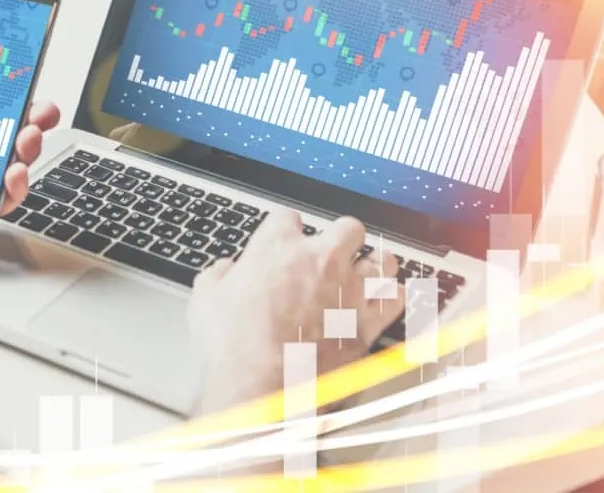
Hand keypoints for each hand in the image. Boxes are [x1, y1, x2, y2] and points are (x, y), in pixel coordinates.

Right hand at [188, 209, 403, 414]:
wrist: (262, 386)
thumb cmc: (234, 346)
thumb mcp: (206, 300)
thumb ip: (218, 276)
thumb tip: (224, 271)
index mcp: (277, 247)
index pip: (289, 217)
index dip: (286, 230)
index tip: (283, 242)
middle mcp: (319, 260)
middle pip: (347, 227)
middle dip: (341, 237)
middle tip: (332, 251)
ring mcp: (349, 290)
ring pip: (382, 259)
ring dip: (376, 263)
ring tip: (367, 271)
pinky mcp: (368, 322)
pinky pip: (397, 299)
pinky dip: (393, 298)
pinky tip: (385, 300)